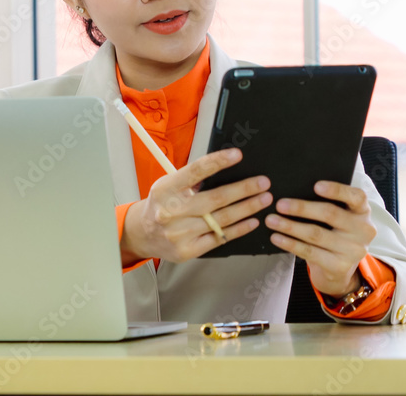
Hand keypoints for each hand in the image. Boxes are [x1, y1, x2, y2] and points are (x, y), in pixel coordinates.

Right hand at [121, 148, 271, 264]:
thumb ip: (191, 180)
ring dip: (247, 208)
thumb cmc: (161, 205)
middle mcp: (172, 211)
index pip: (196, 171)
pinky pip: (220, 238)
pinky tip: (251, 221)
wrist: (142, 234)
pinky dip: (239, 229)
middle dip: (243, 189)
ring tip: (263, 199)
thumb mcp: (168, 186)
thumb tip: (226, 170)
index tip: (237, 155)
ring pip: (221, 219)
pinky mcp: (188, 249)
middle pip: (215, 198)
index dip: (218, 162)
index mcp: (166, 189)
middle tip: (262, 183)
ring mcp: (180, 233)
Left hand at [265, 181, 376, 296]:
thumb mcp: (338, 218)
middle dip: (301, 208)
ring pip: (316, 234)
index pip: (357, 197)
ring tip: (271, 220)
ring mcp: (353, 250)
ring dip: (290, 226)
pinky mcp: (340, 266)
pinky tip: (276, 237)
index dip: (337, 190)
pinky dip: (290, 243)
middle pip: (330, 214)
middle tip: (279, 204)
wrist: (339, 268)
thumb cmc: (333, 233)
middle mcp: (363, 230)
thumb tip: (293, 190)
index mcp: (362, 212)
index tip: (315, 186)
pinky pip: (310, 252)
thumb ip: (326, 204)